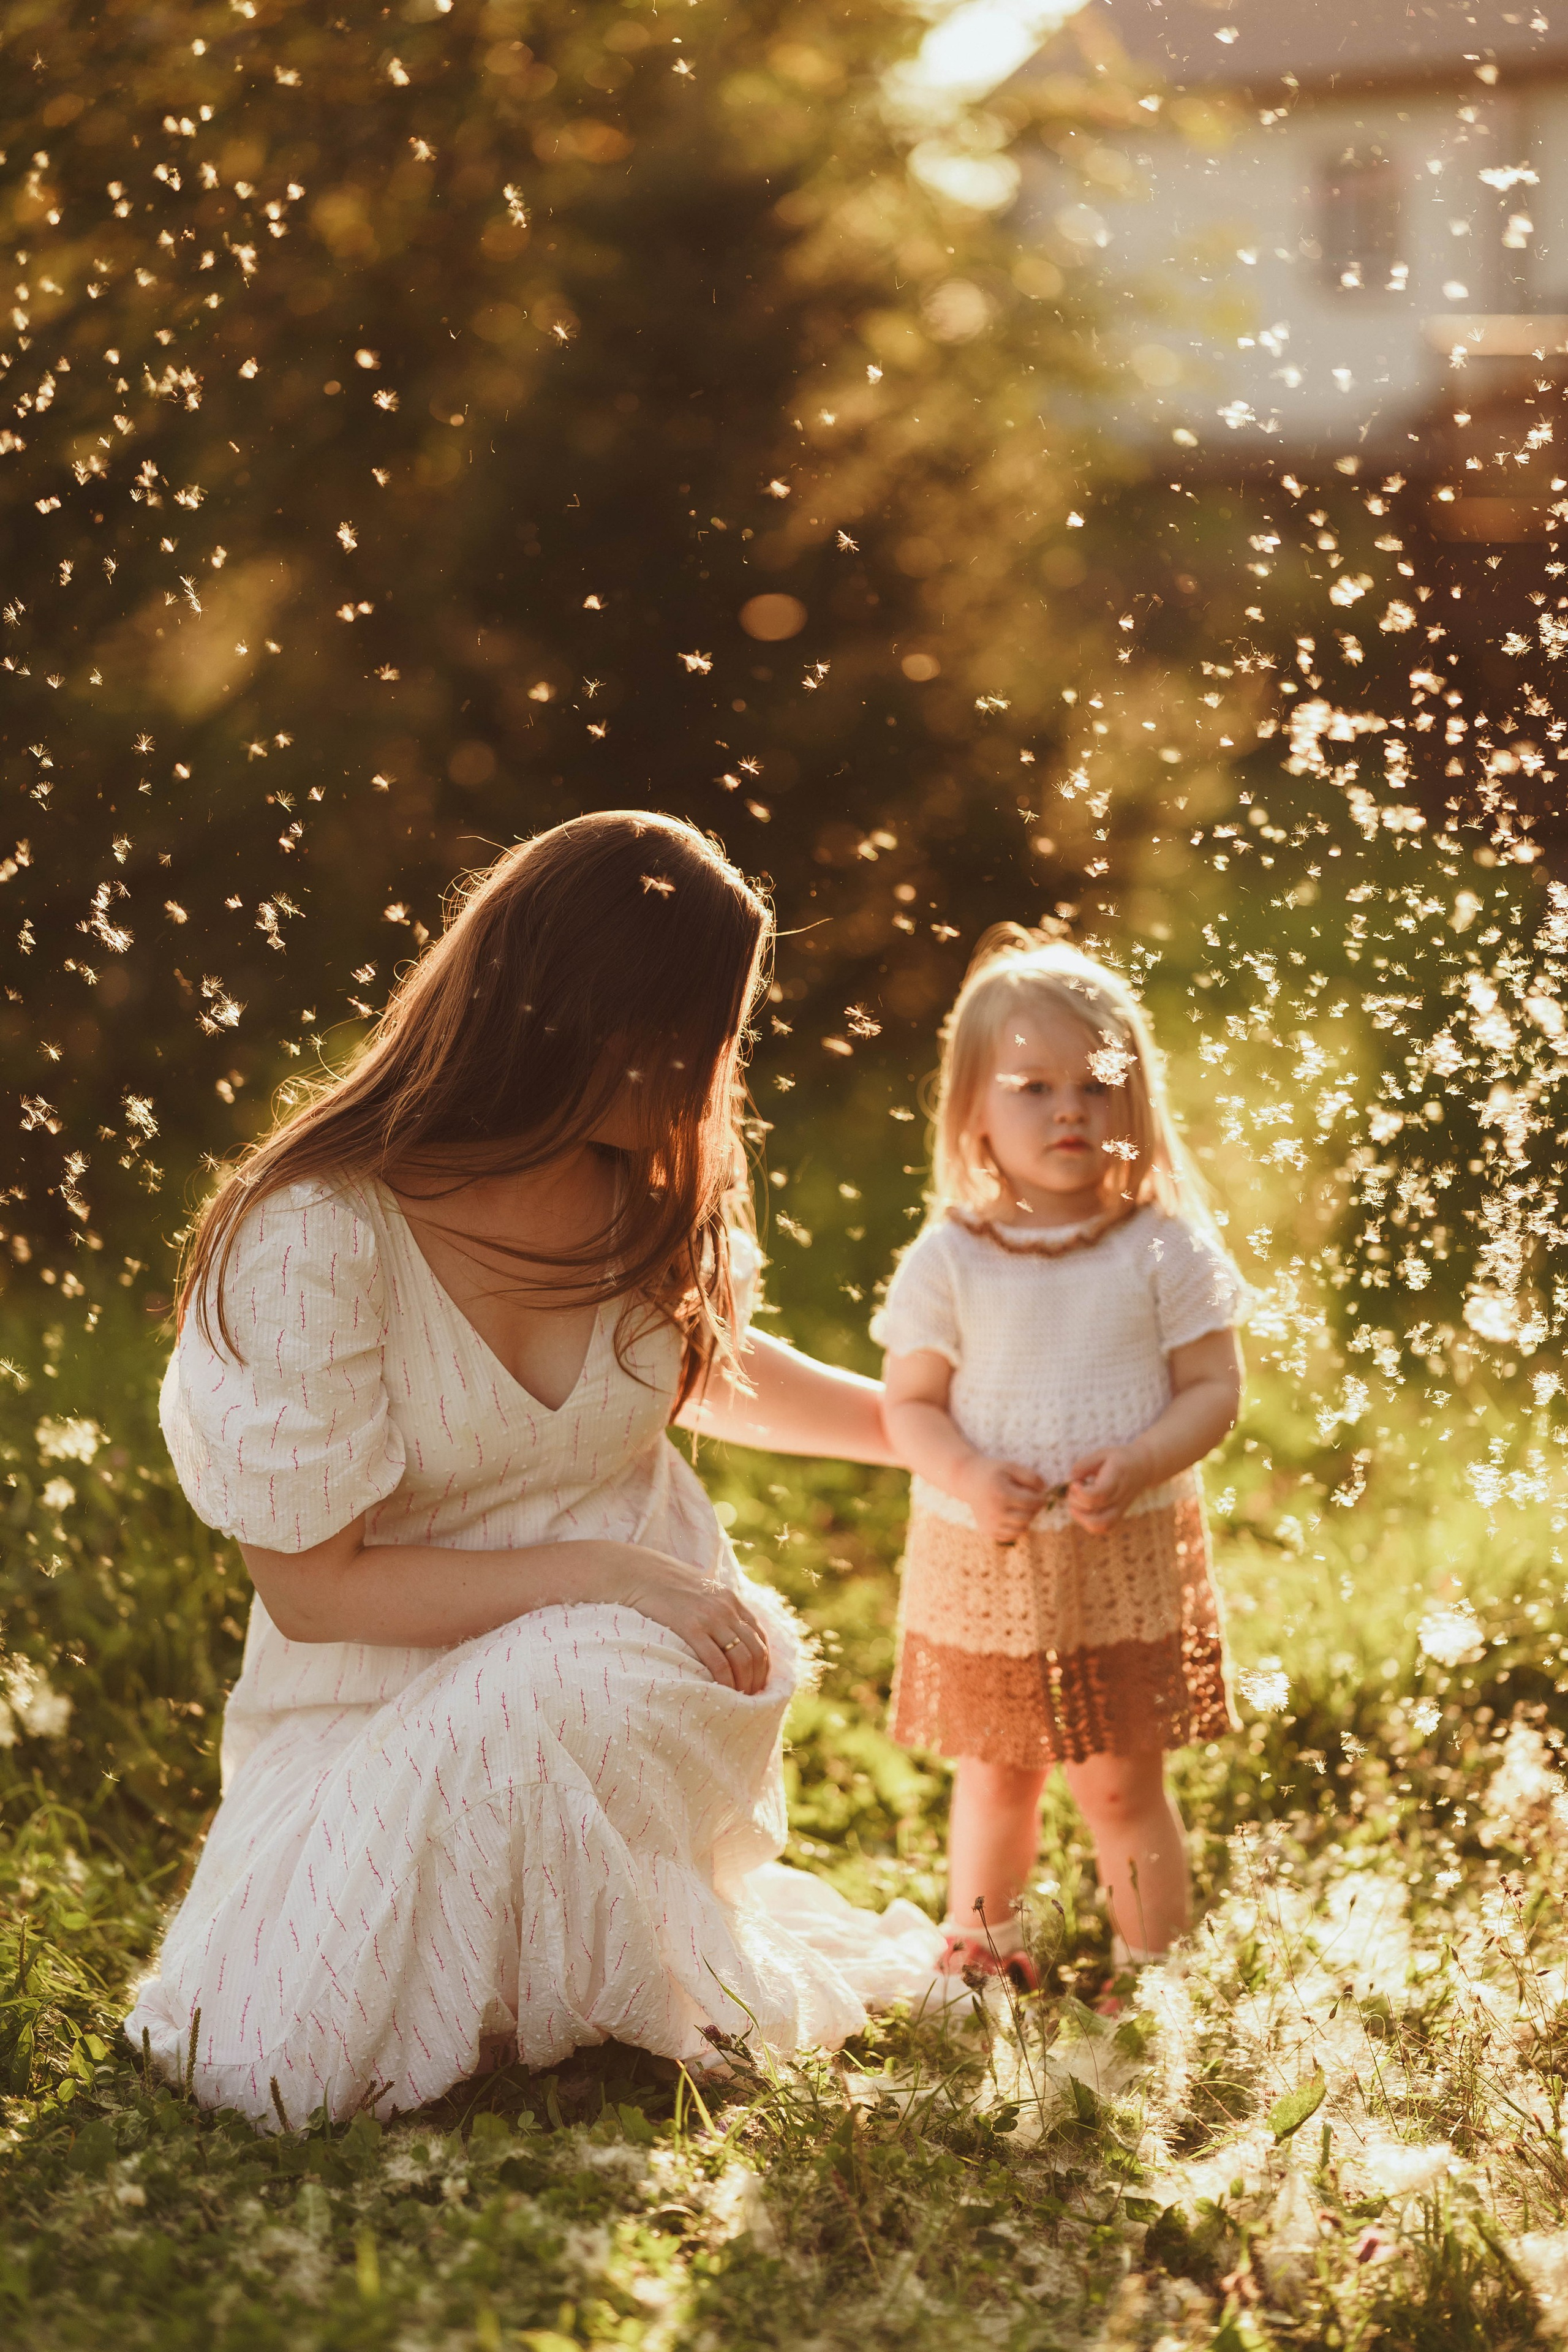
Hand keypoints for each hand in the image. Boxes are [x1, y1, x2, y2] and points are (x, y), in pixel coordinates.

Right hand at [610, 1546, 772, 1693]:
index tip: (757, 1683)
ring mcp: (710, 1618)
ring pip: (741, 1658)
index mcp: (731, 1600)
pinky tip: (722, 1692)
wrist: (638, 1573)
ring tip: (738, 1700)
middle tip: (750, 1698)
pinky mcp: (691, 1627)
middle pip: (755, 1651)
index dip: (763, 1664)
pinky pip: (717, 1661)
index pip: (760, 1638)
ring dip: (744, 1683)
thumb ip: (715, 1610)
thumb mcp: (700, 1593)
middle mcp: (726, 1609)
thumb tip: (723, 1636)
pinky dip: (725, 1680)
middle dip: (757, 1679)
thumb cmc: (666, 1588)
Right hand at [954, 1454, 1048, 1542]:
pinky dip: (1016, 1527)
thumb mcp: (1011, 1467)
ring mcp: (990, 1523)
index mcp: (1001, 1494)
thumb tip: (1044, 1489)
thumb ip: (1030, 1476)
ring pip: (1020, 1529)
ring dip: (1026, 1519)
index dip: (1041, 1499)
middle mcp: (994, 1512)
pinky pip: (1010, 1535)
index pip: (1031, 1503)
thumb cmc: (993, 1472)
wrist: (967, 1479)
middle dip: (1033, 1509)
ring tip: (1021, 1508)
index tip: (1042, 1496)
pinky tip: (1012, 1515)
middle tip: (1031, 1501)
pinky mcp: (987, 1530)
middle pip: (1027, 1517)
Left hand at [1065, 1443, 1151, 1533]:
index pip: (1099, 1494)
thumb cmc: (1119, 1459)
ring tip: (1076, 1500)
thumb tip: (1068, 1480)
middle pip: (1094, 1510)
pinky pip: (1101, 1528)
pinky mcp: (1118, 1516)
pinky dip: (1087, 1522)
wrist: (1144, 1467)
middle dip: (1075, 1501)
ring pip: (1099, 1525)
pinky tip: (1082, 1508)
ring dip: (1080, 1516)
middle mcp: (1120, 1496)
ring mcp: (1120, 1508)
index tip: (1074, 1483)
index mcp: (1117, 1477)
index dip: (1081, 1493)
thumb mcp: (1101, 1454)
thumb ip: (1083, 1466)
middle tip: (1074, 1486)